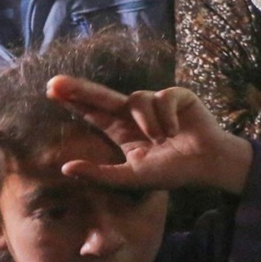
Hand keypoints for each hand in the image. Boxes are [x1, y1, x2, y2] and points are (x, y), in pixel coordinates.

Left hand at [47, 75, 252, 195]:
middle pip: (103, 96)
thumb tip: (65, 167)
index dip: (74, 102)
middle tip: (56, 83)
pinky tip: (175, 130)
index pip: (93, 113)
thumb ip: (100, 175)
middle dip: (80, 89)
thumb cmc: (173, 172)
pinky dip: (166, 116)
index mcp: (122, 131)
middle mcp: (137, 114)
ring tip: (162, 139)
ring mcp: (157, 104)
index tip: (52, 91)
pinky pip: (163, 98)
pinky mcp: (178, 96)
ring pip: (137, 98)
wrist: (208, 164)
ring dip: (147, 122)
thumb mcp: (132, 178)